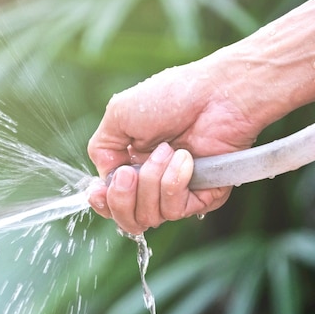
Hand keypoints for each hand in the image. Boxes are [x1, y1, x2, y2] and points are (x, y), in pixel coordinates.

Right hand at [87, 58, 263, 233]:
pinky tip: (184, 159)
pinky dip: (174, 182)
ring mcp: (178, 191)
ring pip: (150, 216)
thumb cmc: (171, 96)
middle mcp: (153, 182)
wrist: (215, 94)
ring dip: (151, 181)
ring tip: (167, 150)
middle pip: (128, 218)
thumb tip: (104, 179)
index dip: (103, 203)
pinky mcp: (202, 197)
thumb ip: (101, 149)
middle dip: (123, 198)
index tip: (99, 191)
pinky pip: (176, 210)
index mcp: (131, 164)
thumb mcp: (119, 114)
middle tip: (128, 173)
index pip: (111, 202)